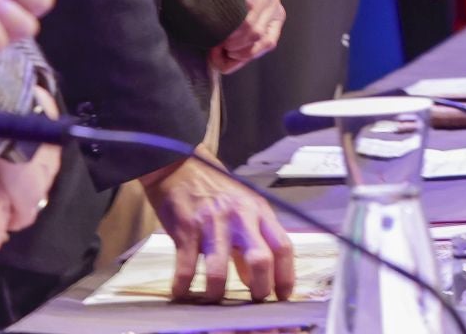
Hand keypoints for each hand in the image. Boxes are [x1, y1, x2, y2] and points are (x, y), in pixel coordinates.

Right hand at [141, 148, 294, 302]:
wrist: (180, 164)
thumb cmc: (213, 188)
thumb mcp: (242, 208)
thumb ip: (250, 241)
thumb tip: (253, 278)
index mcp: (259, 211)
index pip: (283, 246)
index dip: (286, 276)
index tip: (282, 296)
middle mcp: (241, 216)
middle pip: (261, 259)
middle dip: (260, 289)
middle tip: (253, 302)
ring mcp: (213, 222)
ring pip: (220, 270)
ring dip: (216, 293)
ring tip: (213, 300)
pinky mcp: (186, 228)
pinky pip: (186, 266)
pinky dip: (183, 286)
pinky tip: (181, 292)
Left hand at [210, 0, 283, 74]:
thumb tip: (194, 11)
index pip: (246, 6)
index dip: (229, 28)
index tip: (212, 36)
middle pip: (253, 29)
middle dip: (230, 45)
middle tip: (212, 47)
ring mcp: (275, 5)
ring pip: (262, 40)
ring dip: (239, 53)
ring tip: (221, 53)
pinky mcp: (278, 16)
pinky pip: (269, 42)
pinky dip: (251, 54)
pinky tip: (235, 55)